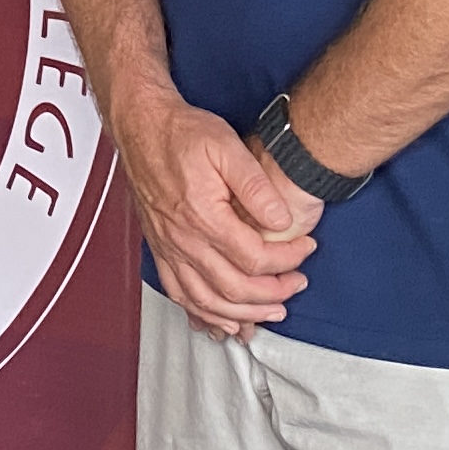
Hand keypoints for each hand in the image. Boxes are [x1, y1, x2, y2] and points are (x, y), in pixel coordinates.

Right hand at [118, 90, 315, 337]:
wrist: (142, 128)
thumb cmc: (182, 134)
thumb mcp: (226, 146)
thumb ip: (256, 186)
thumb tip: (281, 221)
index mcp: (203, 216)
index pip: (254, 257)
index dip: (288, 260)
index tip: (306, 248)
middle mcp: (183, 239)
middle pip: (233, 288)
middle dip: (272, 294)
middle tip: (297, 285)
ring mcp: (168, 248)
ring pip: (206, 301)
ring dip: (241, 314)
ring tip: (269, 312)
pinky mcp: (159, 250)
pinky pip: (179, 295)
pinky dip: (202, 314)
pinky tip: (220, 321)